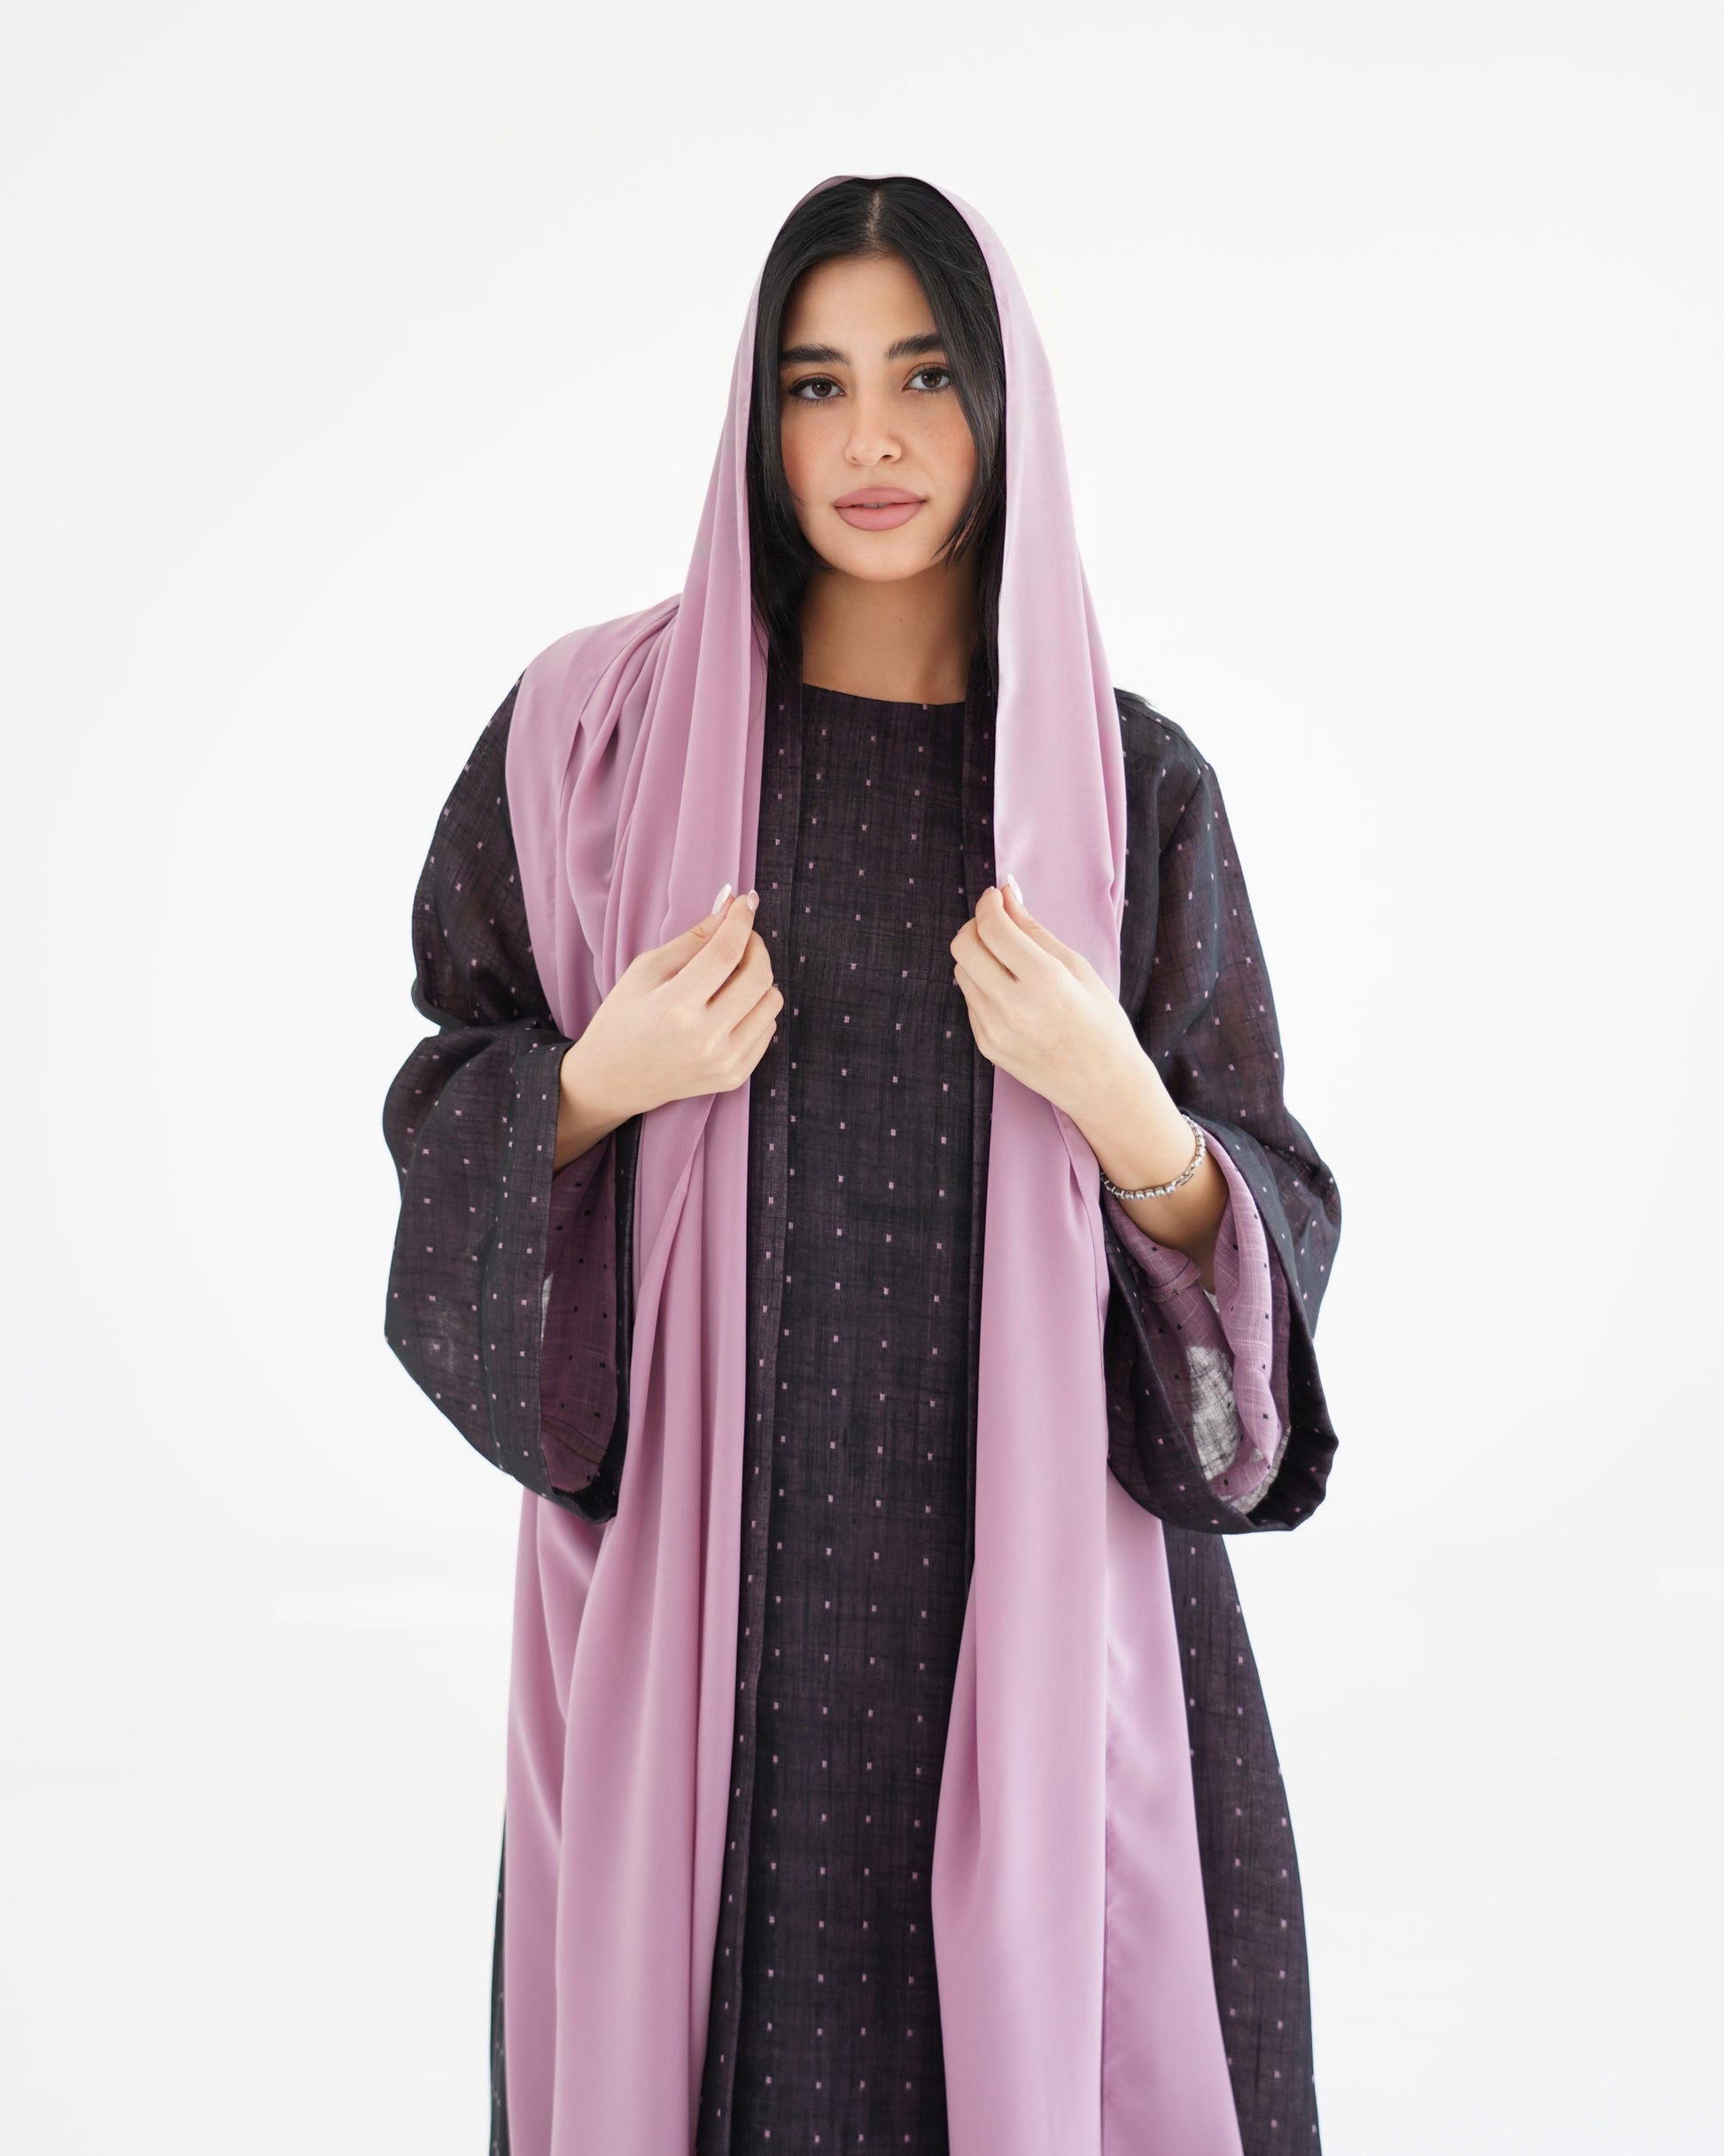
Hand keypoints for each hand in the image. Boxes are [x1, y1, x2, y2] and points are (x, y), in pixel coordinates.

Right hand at [555, 886, 782, 1167]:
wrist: (613, 1079)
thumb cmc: (624, 1018)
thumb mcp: (646, 970)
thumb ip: (693, 939)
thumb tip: (729, 905)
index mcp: (675, 1007)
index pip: (725, 953)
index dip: (740, 921)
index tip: (746, 903)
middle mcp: (704, 1039)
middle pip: (757, 977)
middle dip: (755, 946)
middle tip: (741, 937)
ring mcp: (723, 1062)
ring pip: (771, 1002)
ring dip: (758, 979)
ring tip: (731, 976)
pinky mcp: (734, 1077)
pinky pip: (768, 1029)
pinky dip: (756, 1009)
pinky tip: (730, 1006)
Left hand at [948, 875, 1142, 1124]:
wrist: (1103, 1085)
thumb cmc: (1100, 1022)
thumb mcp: (1076, 967)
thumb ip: (1035, 930)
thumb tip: (1006, 893)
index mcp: (1044, 980)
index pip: (992, 927)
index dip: (989, 904)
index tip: (996, 897)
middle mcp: (1012, 1006)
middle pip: (963, 946)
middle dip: (975, 926)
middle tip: (997, 926)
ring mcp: (994, 1030)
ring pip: (961, 972)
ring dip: (977, 956)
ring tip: (1009, 963)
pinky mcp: (986, 1046)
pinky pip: (970, 1000)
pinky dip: (983, 986)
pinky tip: (1012, 994)